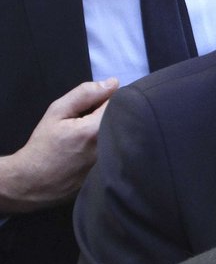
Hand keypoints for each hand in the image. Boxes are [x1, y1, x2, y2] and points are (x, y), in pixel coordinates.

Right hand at [0, 79, 117, 213]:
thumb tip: (113, 82)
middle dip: (118, 112)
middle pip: (128, 119)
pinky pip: (127, 149)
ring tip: (99, 132)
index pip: (120, 103)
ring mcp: (117, 161)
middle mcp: (111, 146)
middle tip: (99, 118)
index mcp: (95, 129)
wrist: (38, 180)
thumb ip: (84, 94)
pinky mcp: (119, 171)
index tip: (101, 101)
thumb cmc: (45, 145)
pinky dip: (120, 142)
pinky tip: (107, 146)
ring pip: (129, 134)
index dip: (113, 98)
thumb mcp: (57, 112)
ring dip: (120, 127)